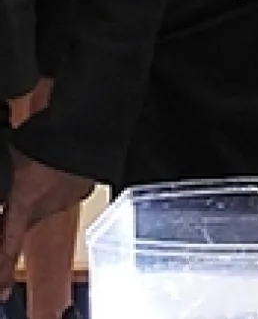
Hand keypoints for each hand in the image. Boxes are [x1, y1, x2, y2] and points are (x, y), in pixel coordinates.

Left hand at [0, 146, 95, 297]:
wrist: (86, 129)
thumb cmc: (47, 142)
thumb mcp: (12, 160)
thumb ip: (9, 178)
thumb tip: (8, 185)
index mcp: (25, 203)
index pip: (8, 245)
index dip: (2, 269)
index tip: (2, 292)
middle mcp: (47, 208)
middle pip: (26, 220)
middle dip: (19, 213)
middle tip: (17, 196)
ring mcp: (68, 199)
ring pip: (46, 204)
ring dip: (40, 193)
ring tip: (41, 168)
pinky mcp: (83, 188)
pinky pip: (65, 191)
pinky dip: (59, 183)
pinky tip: (58, 165)